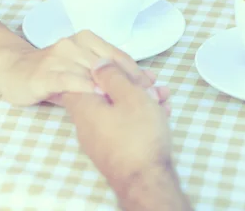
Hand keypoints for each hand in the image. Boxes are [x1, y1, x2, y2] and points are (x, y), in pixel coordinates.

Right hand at [0, 30, 151, 105]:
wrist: (12, 70)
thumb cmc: (52, 73)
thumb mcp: (83, 72)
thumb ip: (111, 76)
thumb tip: (148, 81)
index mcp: (87, 39)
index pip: (118, 56)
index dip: (138, 73)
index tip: (155, 88)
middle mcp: (74, 43)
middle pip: (109, 65)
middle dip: (130, 83)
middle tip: (148, 99)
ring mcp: (58, 57)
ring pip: (91, 72)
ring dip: (112, 88)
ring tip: (129, 103)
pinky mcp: (43, 73)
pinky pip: (68, 80)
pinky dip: (85, 89)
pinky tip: (98, 98)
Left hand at [61, 60, 172, 192]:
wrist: (146, 181)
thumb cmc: (138, 136)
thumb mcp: (130, 95)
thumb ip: (113, 75)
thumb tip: (98, 63)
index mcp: (84, 106)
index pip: (81, 78)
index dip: (101, 68)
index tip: (121, 66)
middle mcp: (86, 123)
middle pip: (104, 93)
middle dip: (129, 83)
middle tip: (151, 81)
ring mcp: (99, 139)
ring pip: (118, 108)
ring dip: (140, 99)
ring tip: (163, 96)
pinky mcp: (113, 150)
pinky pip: (123, 124)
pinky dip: (140, 116)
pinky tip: (161, 112)